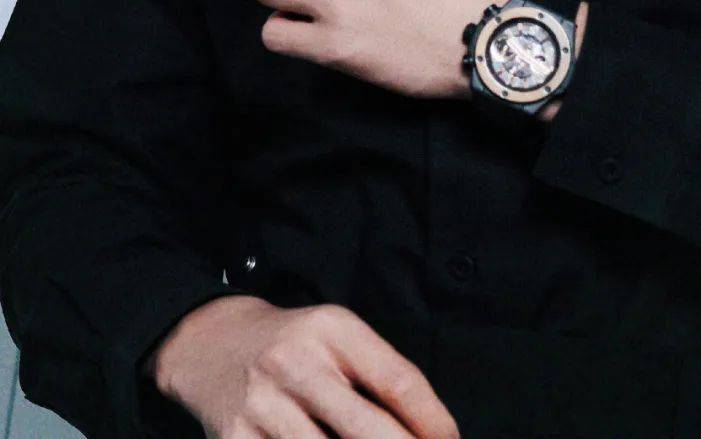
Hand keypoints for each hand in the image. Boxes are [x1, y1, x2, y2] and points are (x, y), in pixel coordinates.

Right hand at [148, 293, 459, 437]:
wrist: (210, 343)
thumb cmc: (292, 344)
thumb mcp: (336, 336)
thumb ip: (378, 374)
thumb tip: (428, 429)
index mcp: (332, 329)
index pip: (396, 380)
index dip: (432, 420)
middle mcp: (296, 363)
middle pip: (365, 428)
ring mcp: (262, 405)